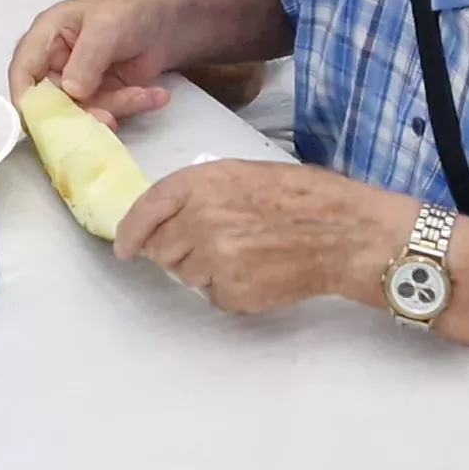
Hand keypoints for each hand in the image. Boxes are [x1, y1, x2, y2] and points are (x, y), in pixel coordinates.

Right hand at [9, 0, 178, 125]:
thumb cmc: (130, 7)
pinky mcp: (101, 94)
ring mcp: (78, 81)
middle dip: (82, 112)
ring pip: (83, 111)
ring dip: (116, 107)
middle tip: (110, 117)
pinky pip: (109, 110)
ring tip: (146, 94)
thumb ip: (86, 58)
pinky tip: (154, 95)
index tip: (44, 123)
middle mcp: (56, 62)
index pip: (23, 71)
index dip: (26, 99)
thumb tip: (71, 92)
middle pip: (52, 101)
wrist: (167, 15)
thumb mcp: (106, 26)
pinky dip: (132, 106)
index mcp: (46, 36)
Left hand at [115, 161, 406, 314]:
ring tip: (247, 253)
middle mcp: (199, 219)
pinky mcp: (230, 291)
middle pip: (161, 249)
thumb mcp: (242, 174)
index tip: (126, 247)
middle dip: (178, 250)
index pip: (146, 210)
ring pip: (185, 275)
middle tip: (217, 243)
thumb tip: (167, 218)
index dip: (131, 232)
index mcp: (200, 183)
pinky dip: (229, 289)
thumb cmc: (301, 197)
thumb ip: (199, 192)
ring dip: (205, 269)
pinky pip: (213, 295)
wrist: (342, 232)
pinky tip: (259, 272)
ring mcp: (212, 258)